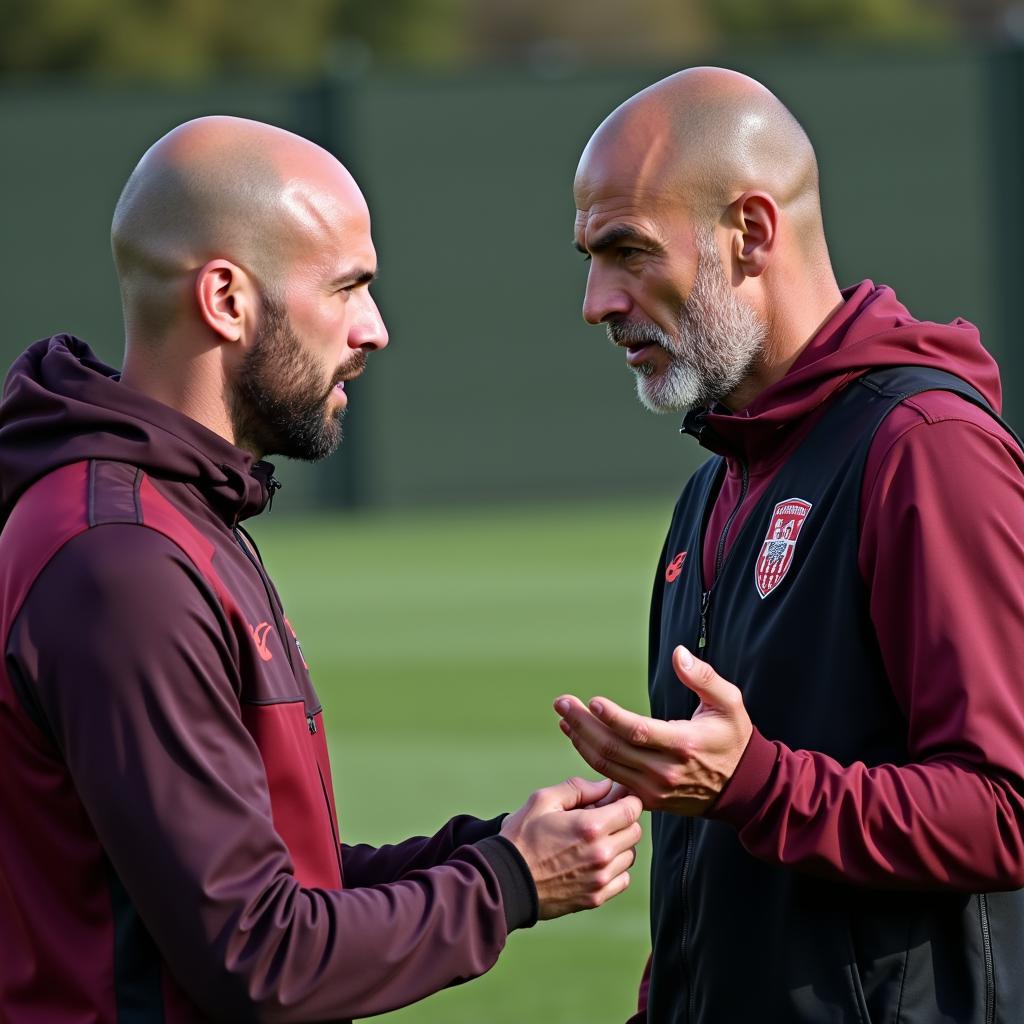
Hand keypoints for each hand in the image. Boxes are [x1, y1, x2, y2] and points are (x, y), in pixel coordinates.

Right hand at [500, 777, 642, 919]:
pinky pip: (622, 879)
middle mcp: (602, 854)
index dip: (627, 800)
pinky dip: (615, 869)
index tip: (616, 799)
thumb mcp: (543, 800)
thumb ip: (578, 788)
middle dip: (622, 821)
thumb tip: (606, 787)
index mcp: (591, 826)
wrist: (506, 881)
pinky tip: (594, 862)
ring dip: (619, 845)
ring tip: (593, 841)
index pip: (633, 809)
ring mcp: (600, 879)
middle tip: (601, 818)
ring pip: (630, 855)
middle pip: (635, 831)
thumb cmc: (521, 837)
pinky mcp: (595, 898)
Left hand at [554, 645, 751, 815]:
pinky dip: (591, 759)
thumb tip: (678, 653)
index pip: (638, 732)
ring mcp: (654, 789)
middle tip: (562, 703)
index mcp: (684, 744)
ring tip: (564, 718)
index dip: (612, 717)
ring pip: (606, 766)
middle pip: (613, 748)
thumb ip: (702, 677)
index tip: (592, 701)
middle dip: (582, 724)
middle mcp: (665, 771)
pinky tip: (579, 739)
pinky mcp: (648, 799)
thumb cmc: (733, 738)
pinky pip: (612, 780)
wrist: (742, 788)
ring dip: (581, 740)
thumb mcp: (728, 702)